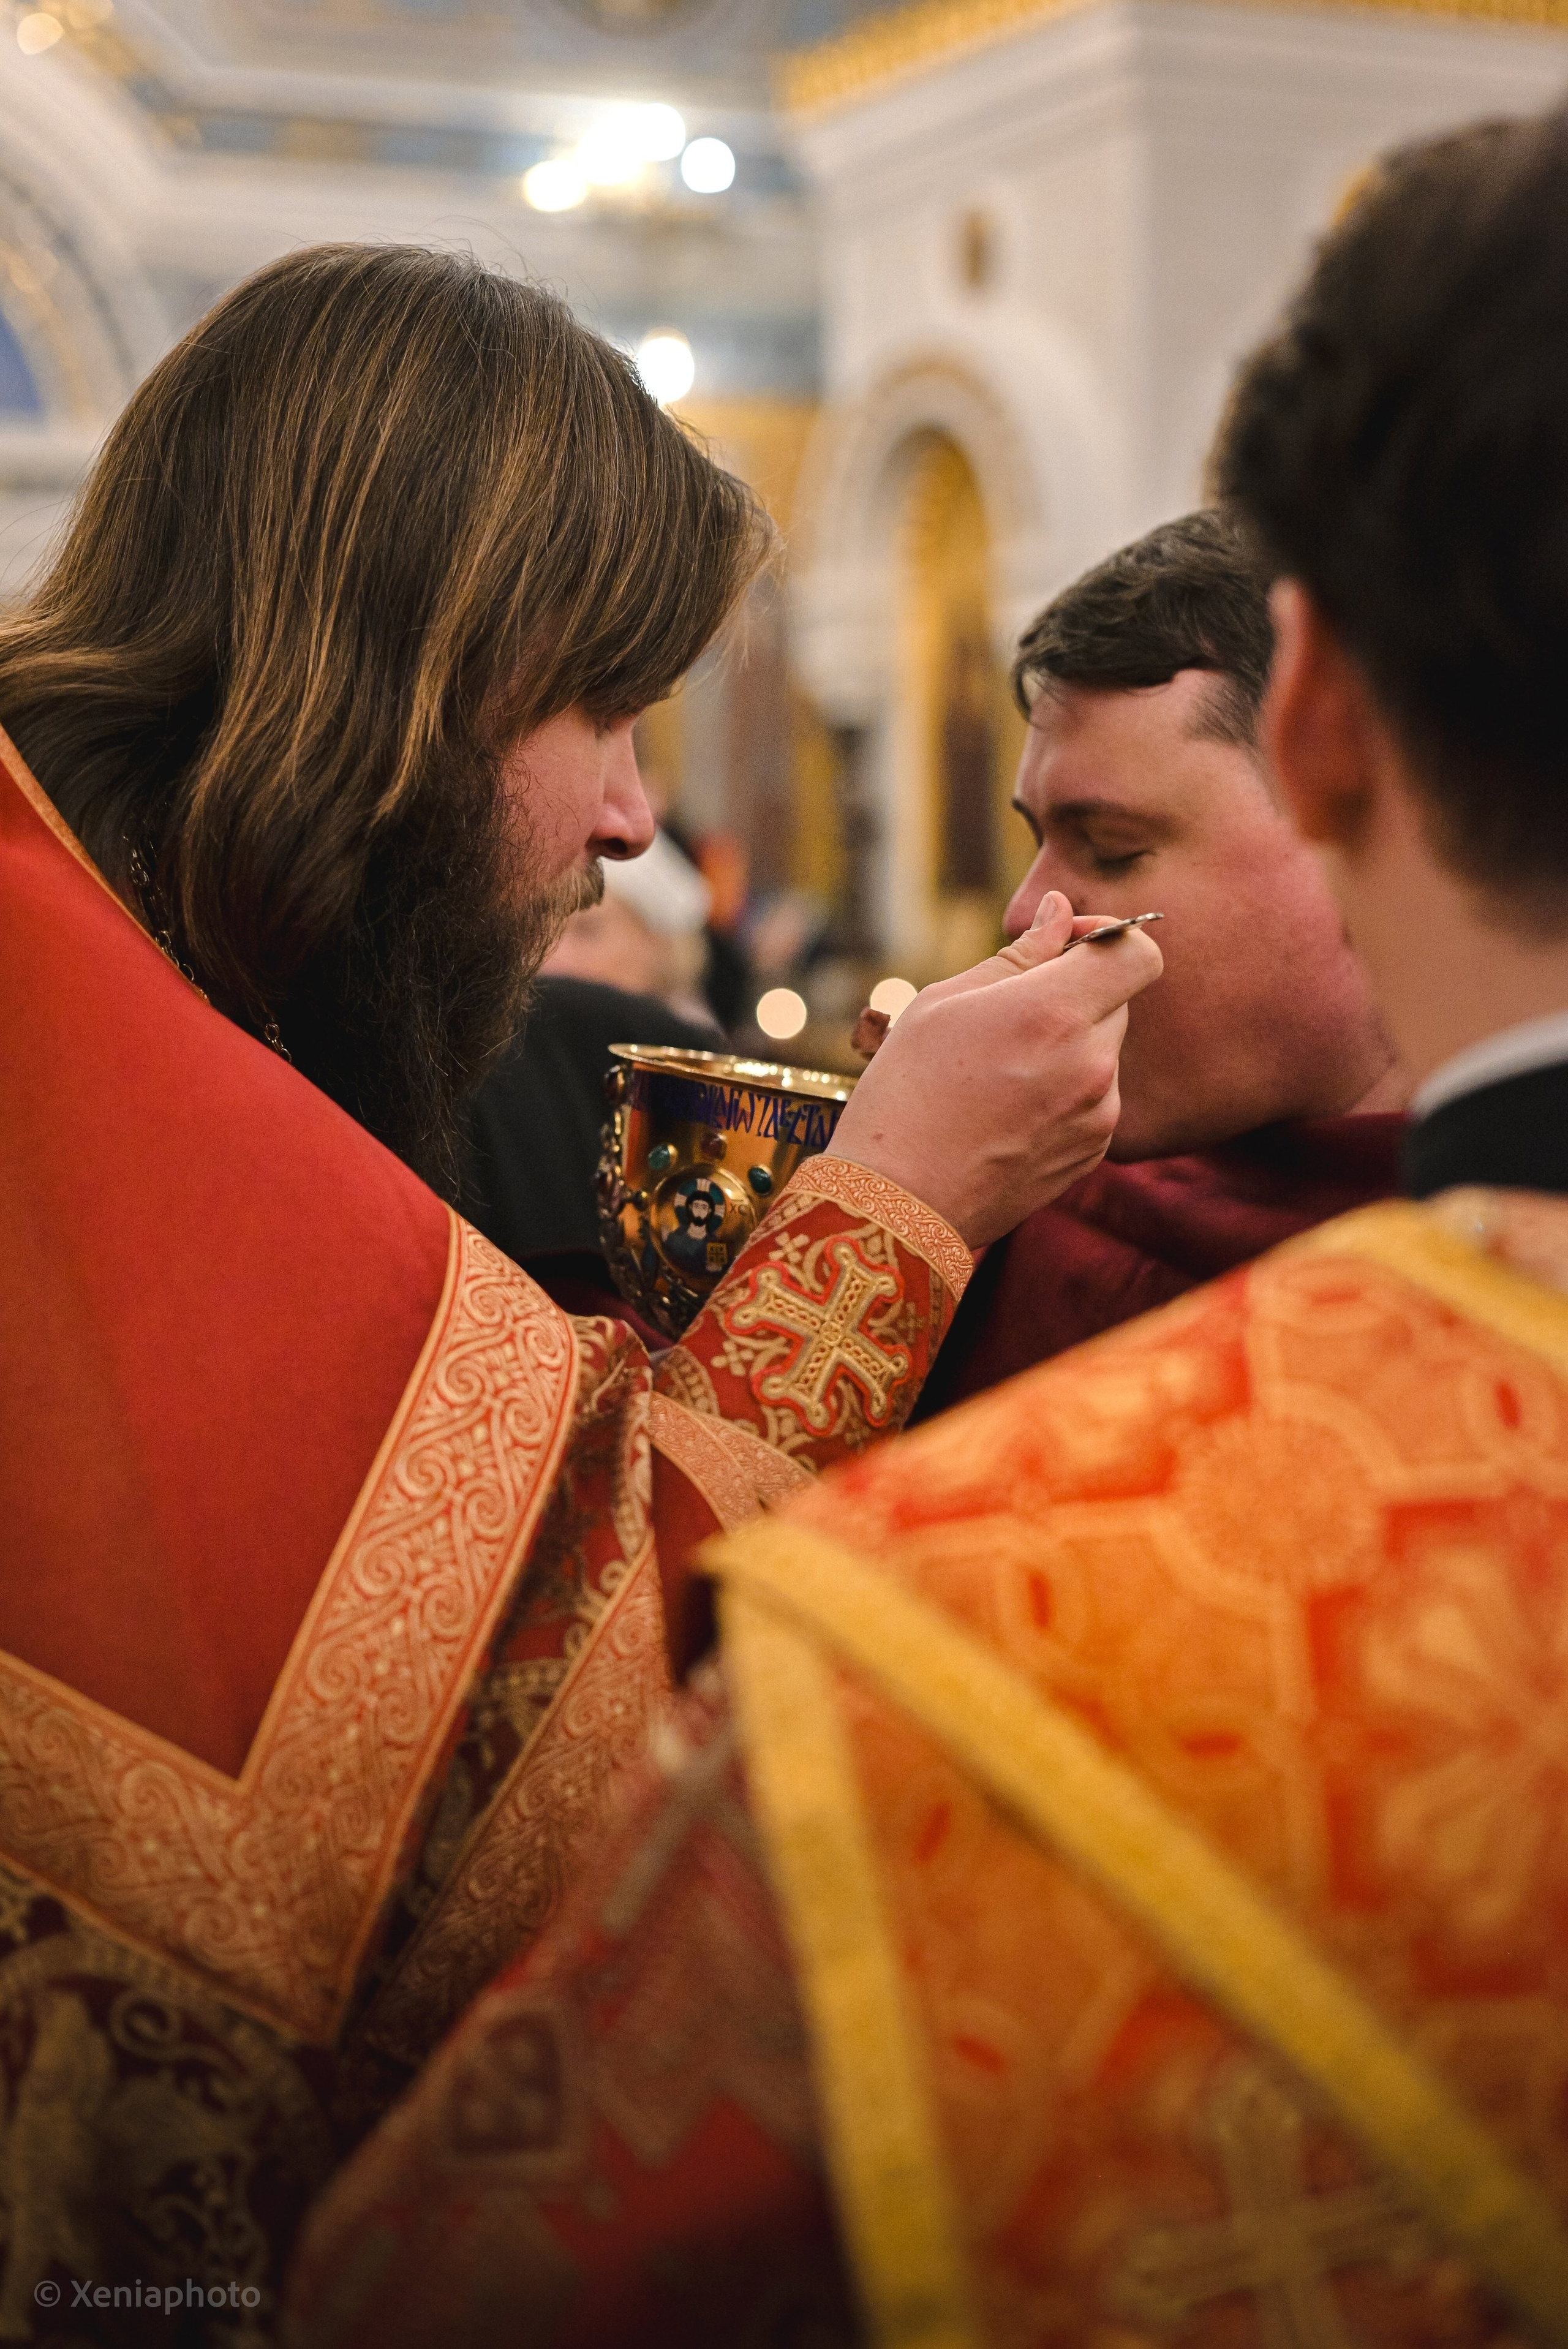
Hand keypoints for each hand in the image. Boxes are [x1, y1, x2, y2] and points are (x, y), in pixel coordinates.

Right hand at [825, 892, 1162, 1248]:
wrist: (898, 1200)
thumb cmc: (906, 1092)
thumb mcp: (944, 1003)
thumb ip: (1018, 955)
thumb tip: (1059, 913)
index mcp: (1053, 1013)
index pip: (1136, 952)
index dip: (1109, 936)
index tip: (1067, 943)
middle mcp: (1090, 1063)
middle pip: (1118, 1000)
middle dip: (1076, 993)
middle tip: (1009, 1012)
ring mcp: (1097, 1114)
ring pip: (1103, 1051)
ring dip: (1068, 1045)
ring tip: (998, 1072)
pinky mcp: (1092, 1152)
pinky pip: (1094, 1099)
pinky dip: (1064, 1091)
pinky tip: (1007, 1110)